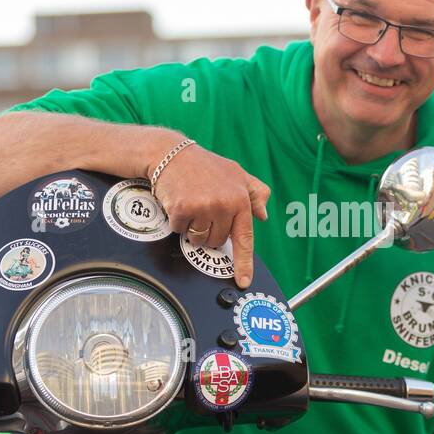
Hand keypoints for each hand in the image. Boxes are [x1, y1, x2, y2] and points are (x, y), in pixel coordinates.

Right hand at [150, 140, 269, 288]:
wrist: (170, 153)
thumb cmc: (204, 165)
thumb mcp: (236, 173)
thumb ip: (254, 193)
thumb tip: (263, 215)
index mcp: (240, 199)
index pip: (245, 238)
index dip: (244, 263)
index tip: (244, 281)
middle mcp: (224, 204)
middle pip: (217, 241)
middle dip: (209, 231)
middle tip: (203, 209)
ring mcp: (204, 207)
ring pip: (199, 240)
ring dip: (193, 228)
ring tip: (192, 205)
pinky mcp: (183, 208)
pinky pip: (180, 231)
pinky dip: (177, 221)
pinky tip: (178, 203)